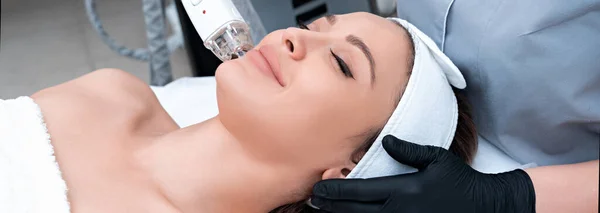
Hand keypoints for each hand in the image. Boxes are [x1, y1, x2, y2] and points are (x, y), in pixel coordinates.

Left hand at [310, 135, 535, 212]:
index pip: (361, 191)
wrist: (486, 205)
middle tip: (314, 201)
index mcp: (405, 190)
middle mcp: (401, 210)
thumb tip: (385, 142)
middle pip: (357, 211)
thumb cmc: (460, 180)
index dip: (336, 191)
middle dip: (332, 207)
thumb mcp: (437, 158)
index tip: (318, 189)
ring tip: (324, 212)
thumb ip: (409, 151)